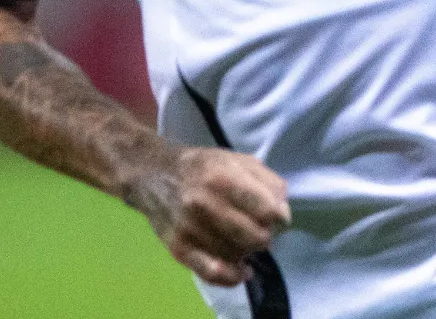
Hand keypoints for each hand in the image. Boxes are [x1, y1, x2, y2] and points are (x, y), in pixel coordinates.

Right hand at [123, 145, 290, 285]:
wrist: (153, 175)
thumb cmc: (200, 166)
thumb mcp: (235, 159)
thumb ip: (265, 179)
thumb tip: (282, 207)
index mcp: (222, 176)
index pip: (268, 209)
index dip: (279, 216)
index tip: (277, 216)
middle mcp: (205, 203)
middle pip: (256, 237)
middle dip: (266, 235)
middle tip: (260, 229)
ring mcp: (190, 229)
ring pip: (238, 255)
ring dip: (248, 251)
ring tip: (245, 240)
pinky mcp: (179, 249)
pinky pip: (213, 273)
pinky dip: (233, 276)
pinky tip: (241, 270)